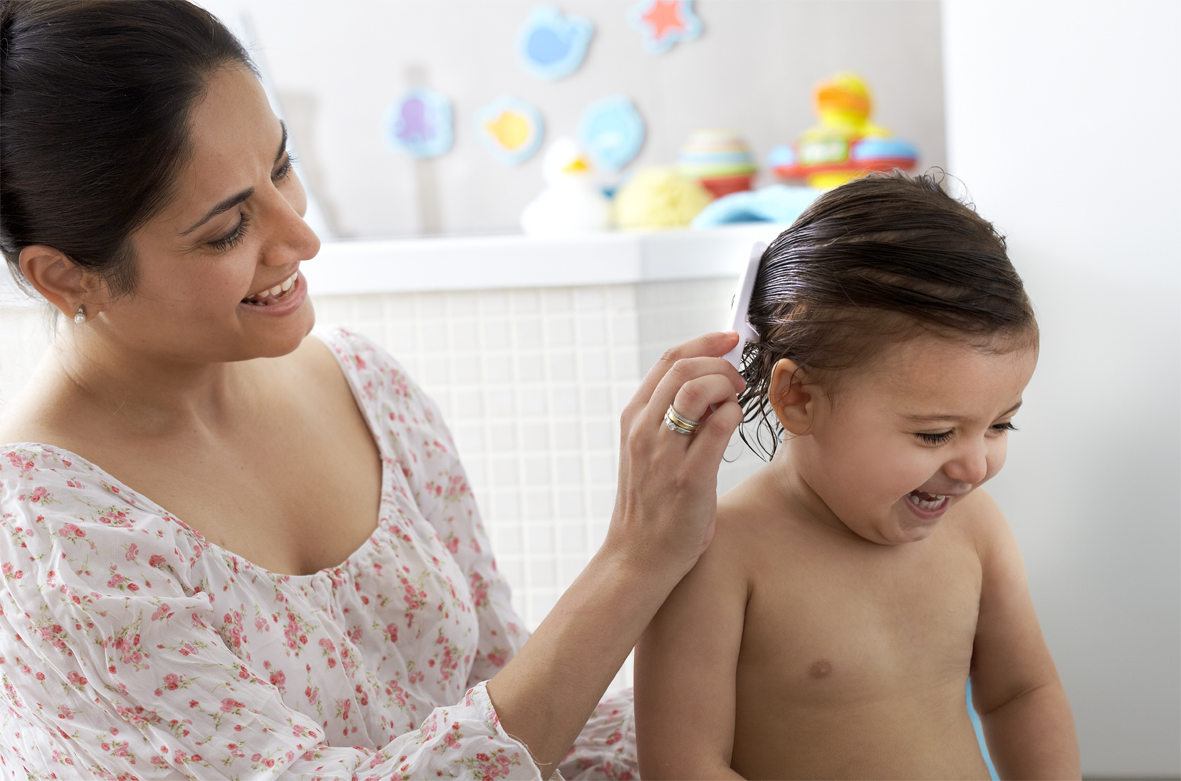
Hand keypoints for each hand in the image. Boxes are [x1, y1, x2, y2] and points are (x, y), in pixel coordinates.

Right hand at [603, 331, 745, 581]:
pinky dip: (734, 416)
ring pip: (698, 390)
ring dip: (727, 387)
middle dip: (721, 364)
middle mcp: (643, 430)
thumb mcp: (649, 452)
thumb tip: (714, 388)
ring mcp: (663, 453)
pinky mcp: (688, 478)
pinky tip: (735, 425)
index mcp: (633, 419)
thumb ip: (672, 420)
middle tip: (739, 380)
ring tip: (736, 402)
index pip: (669, 360)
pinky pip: (718, 428)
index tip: (732, 338)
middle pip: (684, 368)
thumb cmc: (652, 506)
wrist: (638, 557)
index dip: (705, 342)